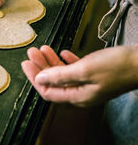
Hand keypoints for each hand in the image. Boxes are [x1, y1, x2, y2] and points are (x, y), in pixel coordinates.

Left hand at [21, 45, 137, 106]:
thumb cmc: (117, 66)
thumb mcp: (84, 70)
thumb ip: (60, 75)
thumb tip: (40, 79)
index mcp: (78, 96)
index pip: (47, 91)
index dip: (34, 78)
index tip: (26, 63)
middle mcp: (81, 93)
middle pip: (53, 81)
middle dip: (41, 66)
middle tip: (32, 52)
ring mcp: (88, 83)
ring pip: (63, 73)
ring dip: (51, 61)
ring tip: (43, 48)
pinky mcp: (95, 74)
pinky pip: (75, 69)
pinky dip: (66, 60)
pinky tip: (62, 52)